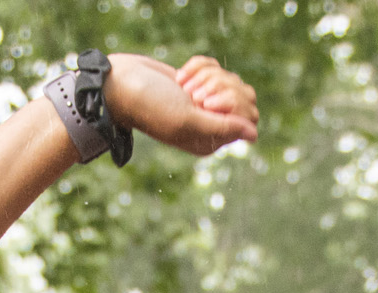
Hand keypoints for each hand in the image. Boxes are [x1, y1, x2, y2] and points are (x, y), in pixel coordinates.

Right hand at [105, 54, 258, 155]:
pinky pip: (215, 67)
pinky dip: (199, 66)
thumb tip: (254, 134)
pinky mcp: (198, 83)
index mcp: (210, 141)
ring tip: (183, 84)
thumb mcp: (188, 120)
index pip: (248, 117)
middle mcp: (210, 125)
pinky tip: (180, 75)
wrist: (123, 84)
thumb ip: (223, 128)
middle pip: (245, 96)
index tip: (204, 101)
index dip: (232, 102)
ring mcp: (203, 104)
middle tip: (193, 92)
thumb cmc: (152, 106)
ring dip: (208, 75)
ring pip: (231, 79)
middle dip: (221, 85)